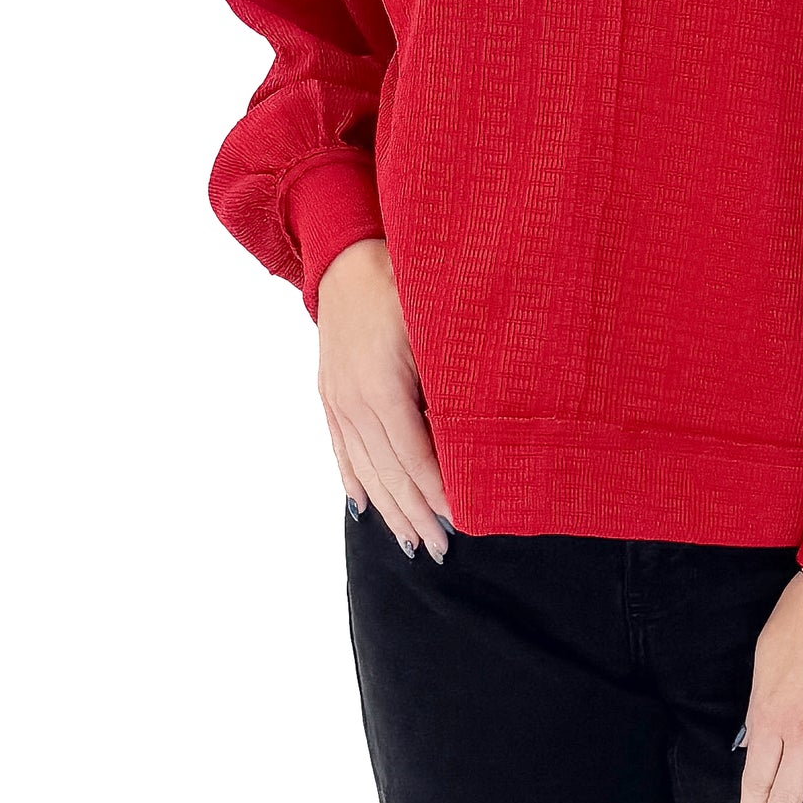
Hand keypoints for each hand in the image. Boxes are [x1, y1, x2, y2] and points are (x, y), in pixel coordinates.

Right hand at [315, 237, 453, 560]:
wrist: (346, 253)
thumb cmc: (401, 280)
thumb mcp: (432, 325)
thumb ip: (447, 378)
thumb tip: (474, 427)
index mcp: (381, 388)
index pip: (415, 457)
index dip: (439, 493)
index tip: (465, 520)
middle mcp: (353, 402)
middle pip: (389, 474)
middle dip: (418, 514)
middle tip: (445, 549)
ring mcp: (337, 400)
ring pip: (365, 469)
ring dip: (389, 509)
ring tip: (411, 543)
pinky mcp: (329, 393)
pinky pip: (341, 449)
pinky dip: (354, 482)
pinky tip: (363, 508)